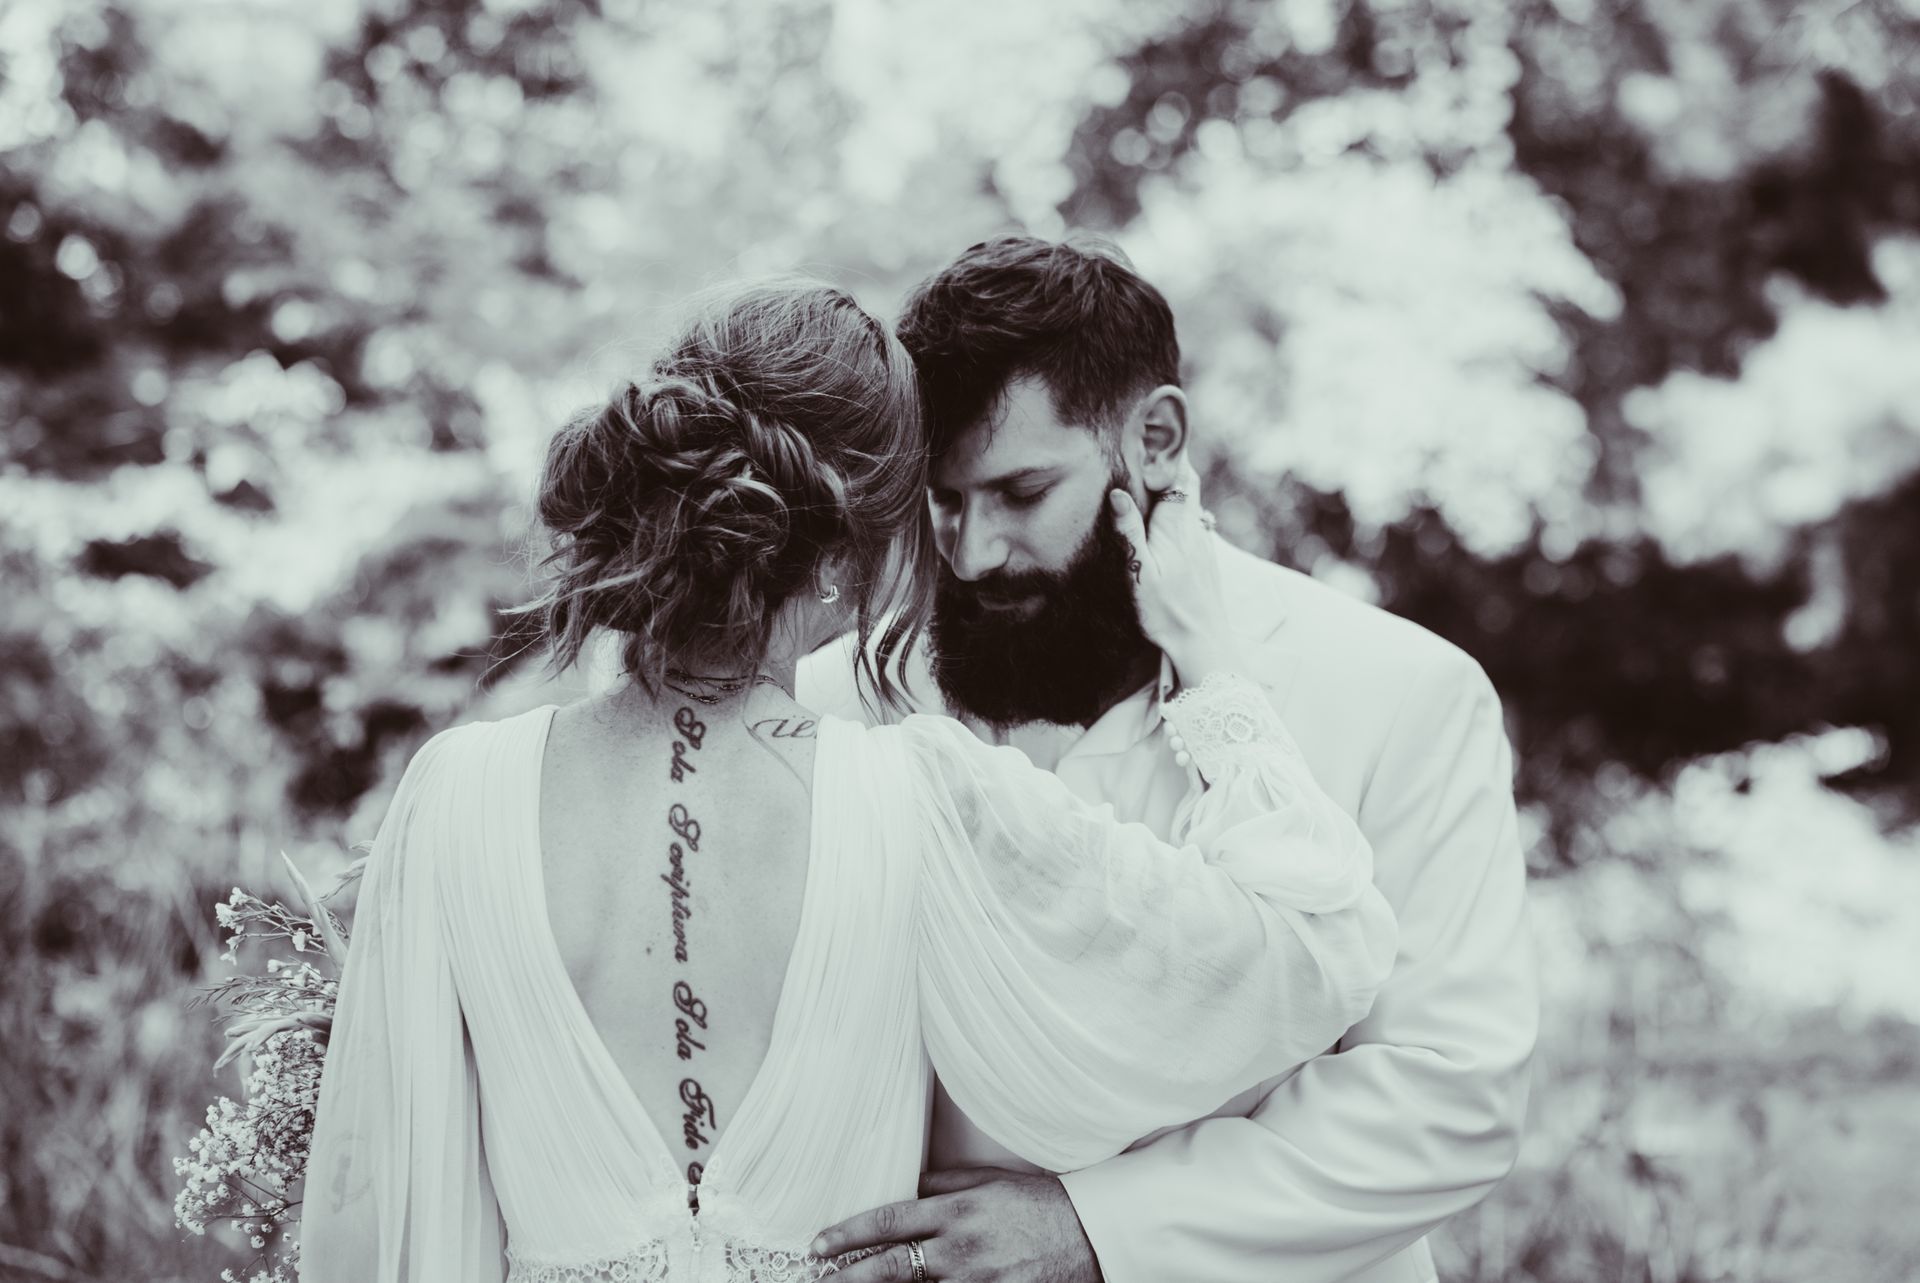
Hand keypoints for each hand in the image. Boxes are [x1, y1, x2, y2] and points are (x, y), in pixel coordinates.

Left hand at [813, 1167, 1101, 1282]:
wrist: (1091, 1234)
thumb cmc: (1038, 1204)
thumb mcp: (990, 1183)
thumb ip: (945, 1184)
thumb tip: (908, 1186)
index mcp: (957, 1211)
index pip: (889, 1221)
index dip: (849, 1233)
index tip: (818, 1244)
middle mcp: (961, 1248)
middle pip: (891, 1266)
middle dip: (848, 1276)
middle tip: (818, 1281)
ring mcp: (978, 1281)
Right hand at [1109, 457, 1244, 688]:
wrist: (1203, 642)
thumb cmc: (1167, 611)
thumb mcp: (1139, 572)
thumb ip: (1129, 531)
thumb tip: (1117, 492)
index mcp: (1177, 526)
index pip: (1178, 475)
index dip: (1169, 450)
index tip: (1157, 425)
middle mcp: (1195, 528)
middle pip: (1188, 483)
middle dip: (1173, 461)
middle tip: (1154, 442)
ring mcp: (1203, 542)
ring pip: (1192, 502)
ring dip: (1177, 484)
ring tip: (1157, 472)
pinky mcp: (1205, 557)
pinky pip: (1195, 520)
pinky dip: (1181, 507)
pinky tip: (1170, 516)